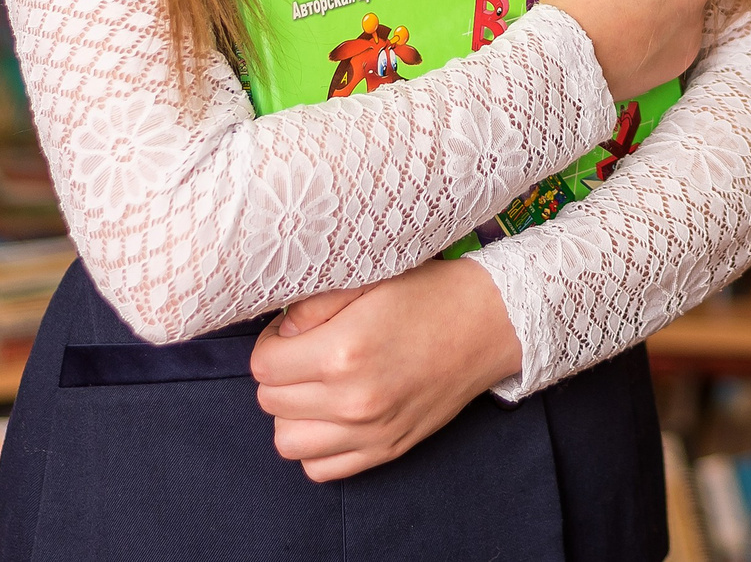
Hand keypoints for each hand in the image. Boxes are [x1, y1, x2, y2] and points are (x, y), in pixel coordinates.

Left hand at [251, 261, 522, 479]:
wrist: (488, 324)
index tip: (292, 333)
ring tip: (315, 388)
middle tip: (305, 354)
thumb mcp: (366, 280)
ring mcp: (370, 432)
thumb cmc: (428, 295)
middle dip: (279, 375)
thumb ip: (312, 305)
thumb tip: (280, 333)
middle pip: (270, 402)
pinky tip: (332, 417)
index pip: (263, 366)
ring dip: (292, 414)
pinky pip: (320, 469)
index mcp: (342, 351)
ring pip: (287, 442)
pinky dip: (317, 447)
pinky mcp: (386, 450)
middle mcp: (352, 399)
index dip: (271, 344)